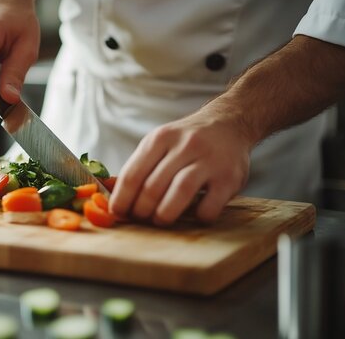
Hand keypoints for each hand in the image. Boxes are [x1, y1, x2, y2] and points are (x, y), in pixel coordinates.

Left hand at [109, 104, 252, 224]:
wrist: (230, 124)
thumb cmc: (186, 141)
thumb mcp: (160, 143)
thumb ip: (140, 167)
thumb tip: (115, 199)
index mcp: (161, 138)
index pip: (133, 174)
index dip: (121, 199)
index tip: (116, 213)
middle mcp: (185, 146)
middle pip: (153, 186)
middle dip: (141, 210)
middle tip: (140, 218)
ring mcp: (210, 161)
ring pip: (179, 192)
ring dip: (164, 214)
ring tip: (160, 220)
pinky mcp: (230, 178)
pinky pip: (209, 205)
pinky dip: (197, 216)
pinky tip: (193, 214)